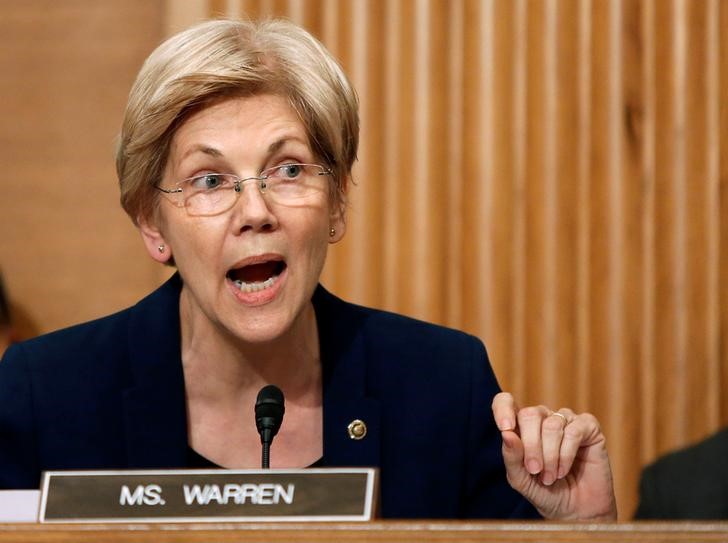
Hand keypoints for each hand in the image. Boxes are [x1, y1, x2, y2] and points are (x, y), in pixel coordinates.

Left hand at [491, 392, 616, 519]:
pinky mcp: (588, 427)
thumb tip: (506, 433)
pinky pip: (573, 431)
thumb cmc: (545, 492)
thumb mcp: (521, 479)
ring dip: (550, 456)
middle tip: (535, 470)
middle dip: (531, 446)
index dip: (502, 408)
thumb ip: (511, 457)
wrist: (575, 511)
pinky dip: (566, 455)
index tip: (505, 428)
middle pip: (529, 414)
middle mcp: (543, 418)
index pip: (505, 401)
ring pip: (552, 424)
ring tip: (551, 477)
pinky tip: (563, 470)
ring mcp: (566, 420)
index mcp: (521, 426)